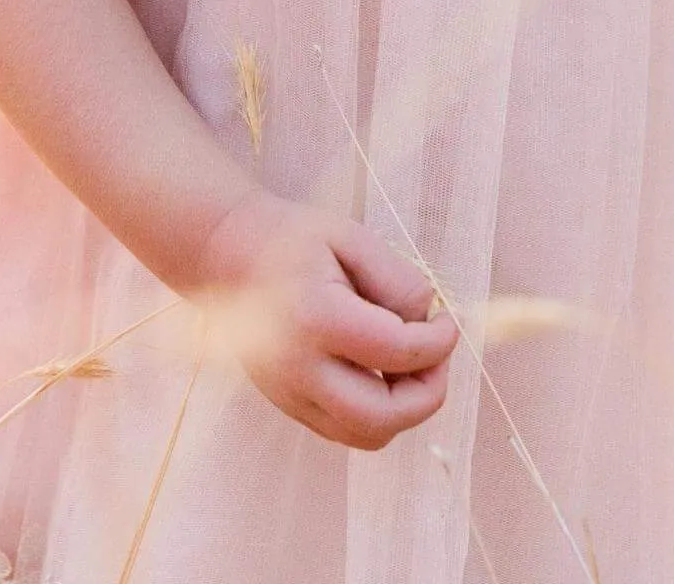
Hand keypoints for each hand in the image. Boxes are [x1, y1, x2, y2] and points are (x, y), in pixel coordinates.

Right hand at [194, 189, 458, 448]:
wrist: (224, 256)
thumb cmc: (291, 239)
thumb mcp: (349, 238)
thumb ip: (396, 279)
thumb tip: (428, 319)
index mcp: (316, 319)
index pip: (397, 353)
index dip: (439, 342)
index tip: (449, 321)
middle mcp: (299, 369)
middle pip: (382, 418)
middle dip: (428, 393)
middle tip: (437, 355)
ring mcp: (289, 394)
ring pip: (366, 436)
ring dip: (404, 410)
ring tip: (412, 364)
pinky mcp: (287, 405)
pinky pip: (345, 431)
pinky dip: (377, 414)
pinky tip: (382, 372)